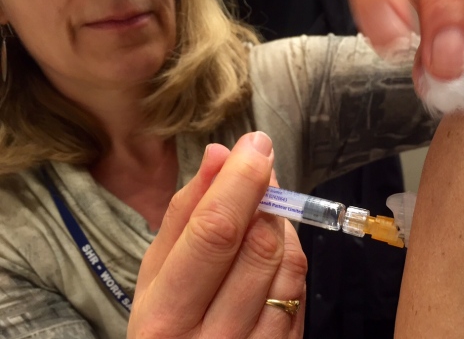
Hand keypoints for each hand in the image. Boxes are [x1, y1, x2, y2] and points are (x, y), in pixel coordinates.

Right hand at [127, 132, 306, 338]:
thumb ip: (183, 216)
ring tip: (259, 212)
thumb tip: (219, 155)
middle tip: (261, 164)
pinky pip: (301, 288)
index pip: (214, 234)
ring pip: (288, 263)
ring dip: (278, 223)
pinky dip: (290, 254)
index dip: (240, 181)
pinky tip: (272, 248)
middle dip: (265, 193)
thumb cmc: (169, 321)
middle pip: (259, 245)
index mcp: (166, 318)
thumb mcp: (158, 275)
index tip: (254, 146)